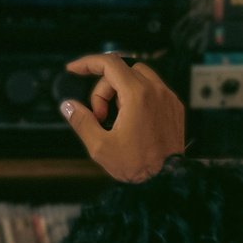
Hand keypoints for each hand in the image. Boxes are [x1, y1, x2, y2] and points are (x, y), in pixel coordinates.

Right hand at [60, 53, 184, 181]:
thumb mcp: (100, 146)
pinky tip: (131, 118)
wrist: (166, 180)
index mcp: (137, 96)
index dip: (87, 63)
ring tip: (115, 117)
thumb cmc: (137, 166)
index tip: (75, 69)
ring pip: (138, 75)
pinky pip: (152, 88)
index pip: (109, 63)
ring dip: (121, 89)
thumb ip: (82, 121)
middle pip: (121, 70)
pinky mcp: (174, 106)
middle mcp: (155, 91)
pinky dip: (137, 96)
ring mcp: (167, 97)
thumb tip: (68, 106)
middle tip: (99, 116)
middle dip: (104, 88)